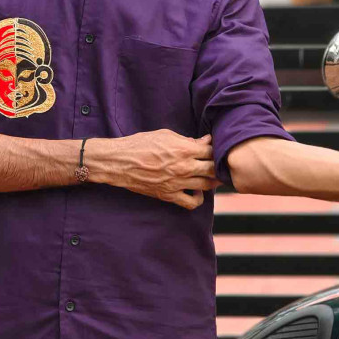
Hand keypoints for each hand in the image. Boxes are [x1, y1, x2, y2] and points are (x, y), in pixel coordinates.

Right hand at [105, 130, 221, 209]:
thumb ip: (187, 140)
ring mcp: (177, 183)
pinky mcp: (169, 195)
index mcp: (184, 149)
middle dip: (218, 165)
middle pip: (213, 169)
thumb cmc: (140, 144)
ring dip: (213, 181)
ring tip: (211, 176)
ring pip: (207, 185)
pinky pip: (191, 203)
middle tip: (218, 163)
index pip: (211, 150)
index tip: (214, 148)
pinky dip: (198, 198)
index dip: (215, 148)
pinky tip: (196, 190)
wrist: (120, 162)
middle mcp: (184, 167)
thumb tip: (205, 140)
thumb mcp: (165, 135)